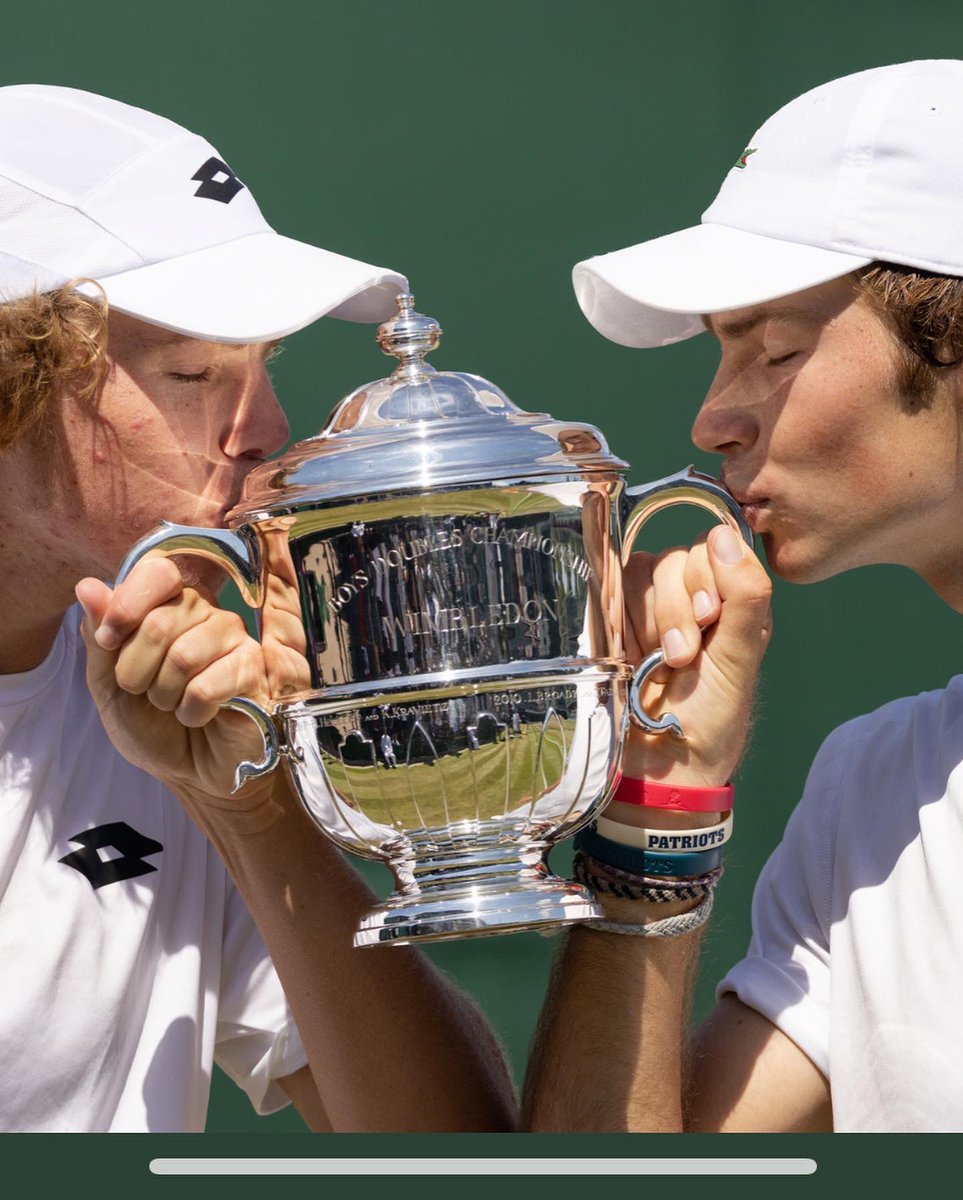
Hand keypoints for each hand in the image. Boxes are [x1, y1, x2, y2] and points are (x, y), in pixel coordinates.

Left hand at [75, 559, 275, 814]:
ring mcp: (234, 639)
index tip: (109, 643)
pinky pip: (206, 686)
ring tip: (173, 706)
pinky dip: (190, 712)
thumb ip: (100, 635)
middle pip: (161, 620)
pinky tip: (198, 715)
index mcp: (171, 603)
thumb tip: (88, 586)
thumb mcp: (109, 682)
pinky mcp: (253, 669)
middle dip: (136, 671)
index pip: (157, 572)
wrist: (189, 772)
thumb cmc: (152, 725)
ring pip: (184, 656)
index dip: (125, 608)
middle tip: (145, 693)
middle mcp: (206, 612)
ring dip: (164, 695)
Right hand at [621, 523, 771, 786]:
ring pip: (644, 570)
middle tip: (685, 653)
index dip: (710, 574)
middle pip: (678, 556)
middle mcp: (692, 593)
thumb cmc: (711, 717)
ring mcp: (650, 604)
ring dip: (653, 618)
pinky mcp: (613, 615)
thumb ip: (745, 595)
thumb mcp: (740, 657)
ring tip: (662, 660)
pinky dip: (625, 619)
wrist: (660, 761)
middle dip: (679, 606)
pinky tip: (634, 652)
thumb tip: (724, 534)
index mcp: (732, 597)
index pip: (718, 544)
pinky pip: (611, 586)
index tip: (711, 619)